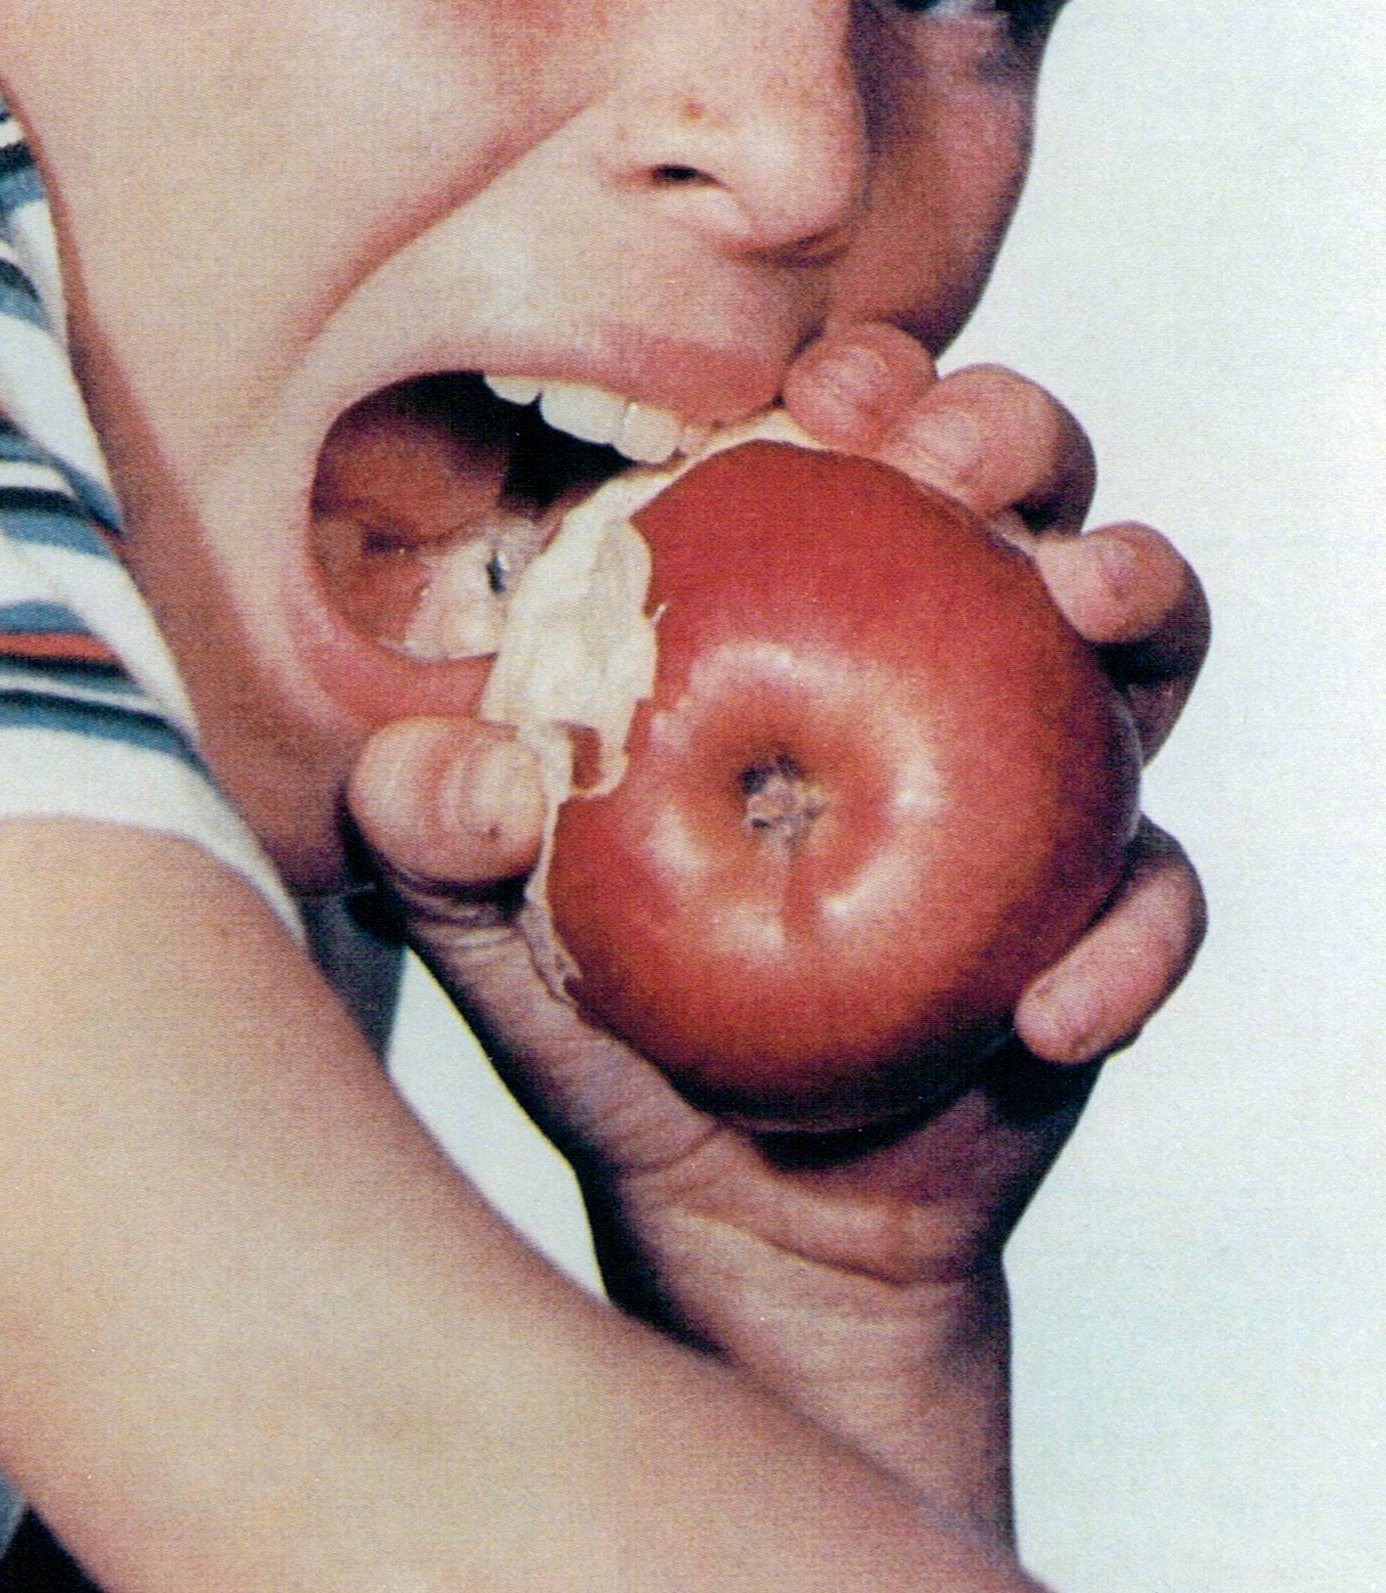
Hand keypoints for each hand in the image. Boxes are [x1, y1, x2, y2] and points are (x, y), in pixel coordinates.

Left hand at [346, 326, 1210, 1528]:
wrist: (731, 1212)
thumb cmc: (603, 1011)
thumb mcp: (480, 917)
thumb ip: (431, 831)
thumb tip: (465, 767)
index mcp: (789, 600)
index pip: (840, 439)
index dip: (855, 379)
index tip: (821, 398)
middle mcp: (928, 653)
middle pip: (1011, 480)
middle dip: (1002, 428)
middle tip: (951, 463)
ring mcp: (1034, 770)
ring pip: (1136, 630)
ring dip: (1133, 585)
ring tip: (1078, 600)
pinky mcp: (1103, 907)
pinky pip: (1162, 894)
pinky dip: (1133, 940)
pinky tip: (1049, 1005)